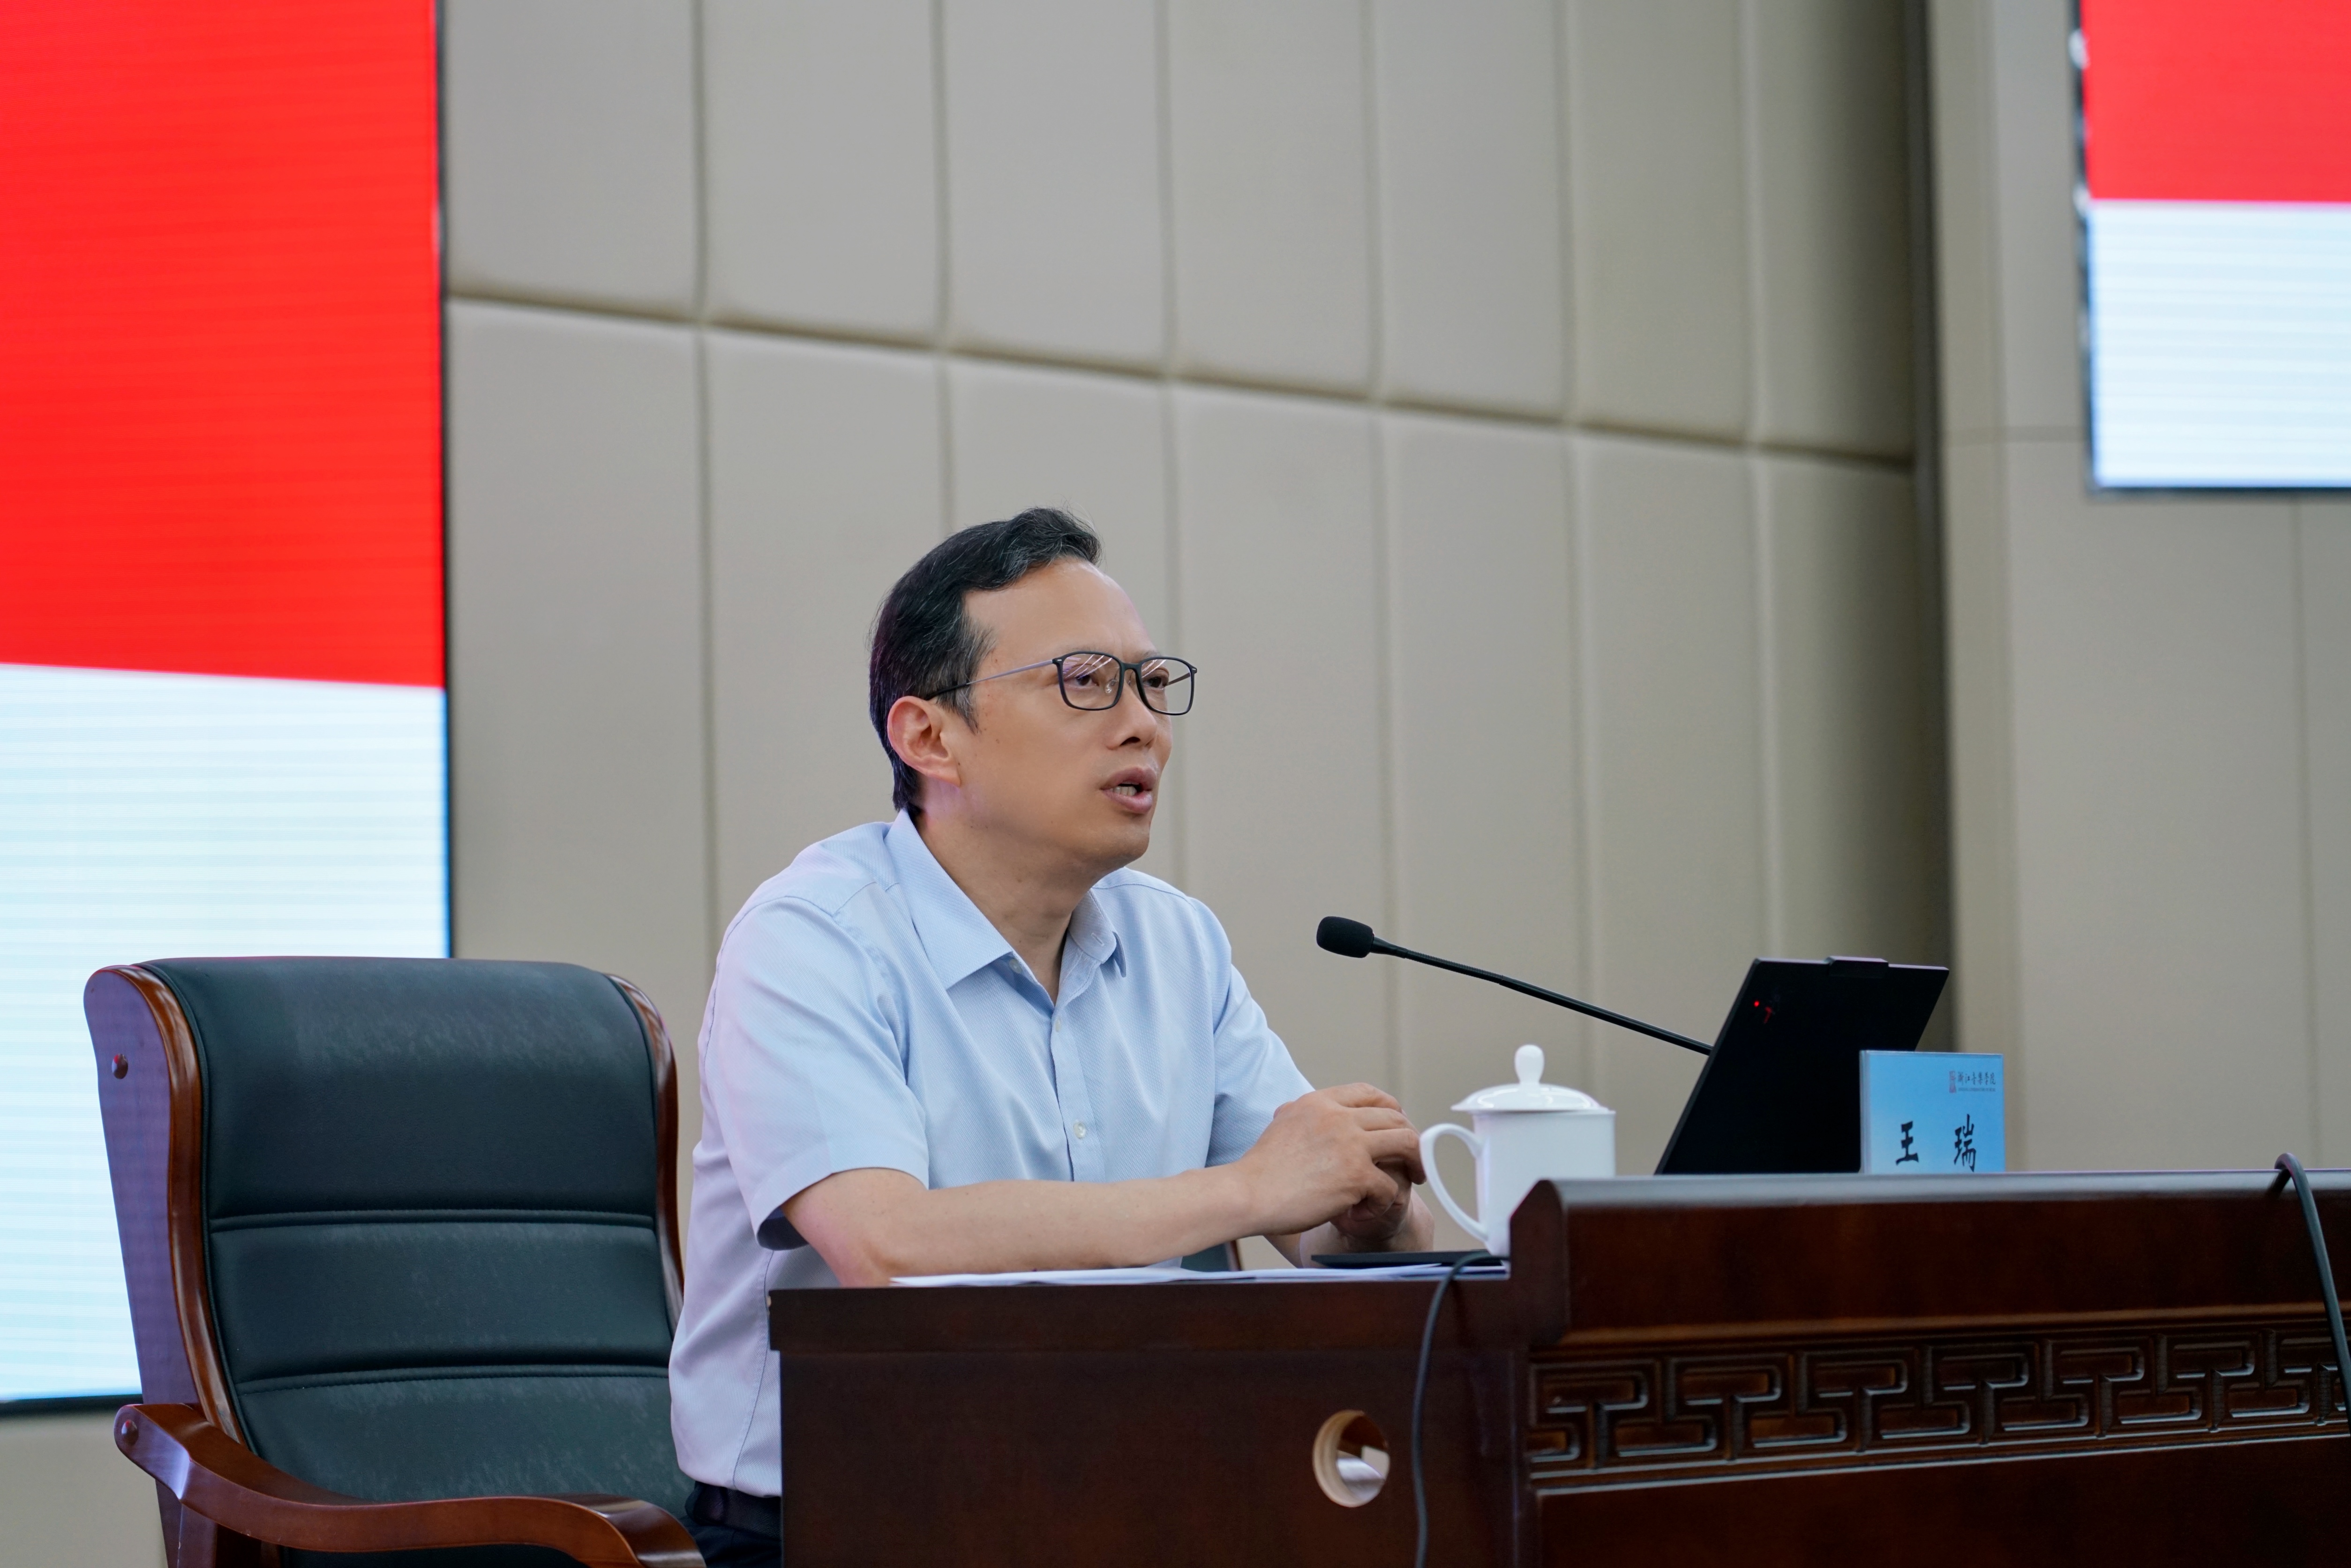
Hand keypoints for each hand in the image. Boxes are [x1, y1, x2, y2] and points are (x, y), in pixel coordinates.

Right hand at [1233, 1084, 1425, 1237]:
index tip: (1396, 1126)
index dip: (1390, 1108)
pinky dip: (1384, 1202)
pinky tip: (1366, 1211)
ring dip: (1414, 1163)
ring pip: (1405, 1143)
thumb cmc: (1261, 1170)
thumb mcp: (1282, 1124)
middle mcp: (1338, 1117)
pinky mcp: (1356, 1175)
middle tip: (1412, 1159)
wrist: (1247, 1194)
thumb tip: (1315, 1113)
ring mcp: (1350, 1144)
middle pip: (1395, 1117)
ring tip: (1413, 1179)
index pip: (1369, 1093)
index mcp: (1320, 1102)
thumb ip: (1304, 1116)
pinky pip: (1389, 1186)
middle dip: (1410, 1138)